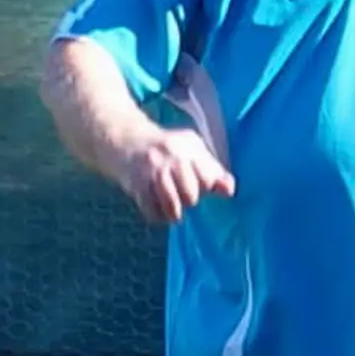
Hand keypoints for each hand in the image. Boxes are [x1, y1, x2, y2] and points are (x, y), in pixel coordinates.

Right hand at [115, 126, 234, 225]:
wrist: (125, 140)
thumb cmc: (167, 148)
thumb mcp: (193, 149)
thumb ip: (213, 169)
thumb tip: (229, 191)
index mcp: (188, 148)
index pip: (208, 177)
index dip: (208, 186)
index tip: (203, 186)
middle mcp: (170, 158)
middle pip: (190, 194)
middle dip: (191, 199)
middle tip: (186, 197)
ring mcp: (151, 172)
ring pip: (172, 205)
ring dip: (175, 212)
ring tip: (175, 210)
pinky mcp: (136, 185)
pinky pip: (152, 211)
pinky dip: (159, 216)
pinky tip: (160, 209)